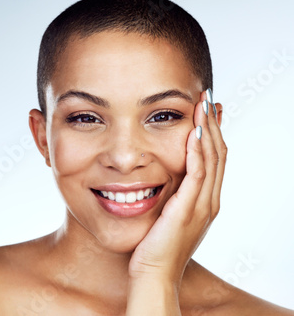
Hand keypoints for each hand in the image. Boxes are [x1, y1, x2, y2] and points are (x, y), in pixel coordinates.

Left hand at [127, 89, 226, 285]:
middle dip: (214, 124)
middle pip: (218, 154)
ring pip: (212, 160)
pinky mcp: (188, 210)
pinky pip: (196, 176)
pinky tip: (193, 133)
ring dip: (208, 130)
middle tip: (208, 98)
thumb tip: (163, 178)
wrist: (153, 273)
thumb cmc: (155, 245)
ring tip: (203, 105)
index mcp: (205, 200)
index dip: (213, 133)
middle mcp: (208, 200)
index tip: (207, 111)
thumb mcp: (167, 214)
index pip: (214, 159)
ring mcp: (201, 206)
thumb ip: (171, 195)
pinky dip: (196, 152)